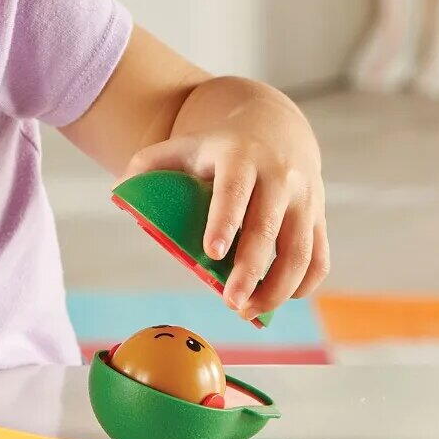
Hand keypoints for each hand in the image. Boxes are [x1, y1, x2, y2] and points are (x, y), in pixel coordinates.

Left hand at [121, 78, 328, 317]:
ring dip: (278, 288)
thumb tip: (120, 192)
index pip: (234, 190)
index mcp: (240, 157)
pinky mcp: (318, 217)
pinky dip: (303, 286)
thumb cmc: (217, 148)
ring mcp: (305, 198)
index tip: (212, 254)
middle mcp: (279, 176)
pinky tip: (278, 300)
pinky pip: (318, 259)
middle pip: (268, 229)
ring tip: (249, 311)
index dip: (224, 221)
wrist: (273, 127)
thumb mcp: (184, 145)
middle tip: (230, 303)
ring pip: (300, 251)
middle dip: (251, 270)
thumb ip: (149, 164)